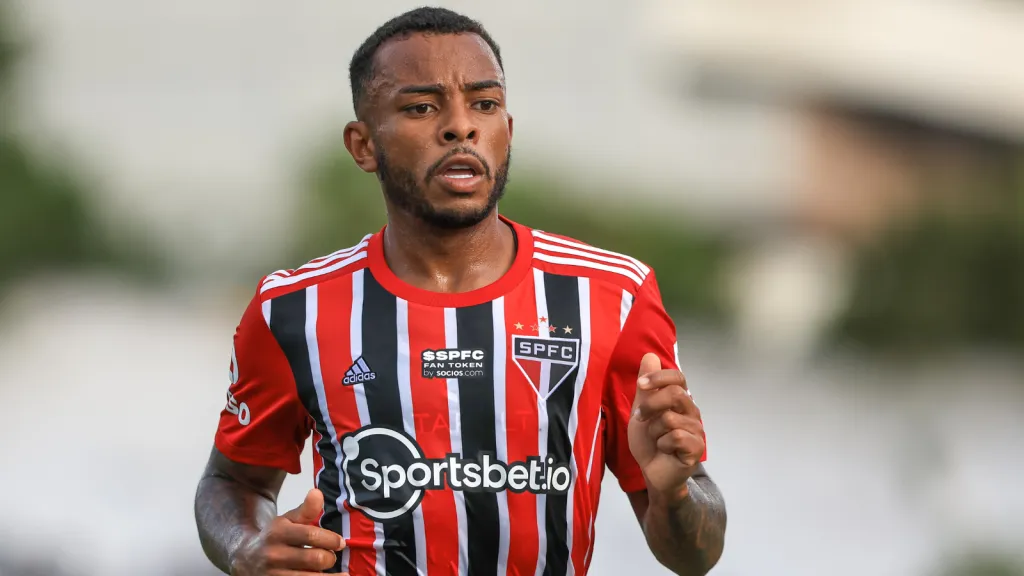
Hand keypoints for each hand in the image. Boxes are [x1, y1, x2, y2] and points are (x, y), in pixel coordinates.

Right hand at [230, 488, 346, 575]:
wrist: (245, 558)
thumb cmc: (274, 537)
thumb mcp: (287, 520)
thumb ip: (306, 509)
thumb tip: (317, 493)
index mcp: (278, 532)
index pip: (311, 535)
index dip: (331, 539)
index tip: (341, 543)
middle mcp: (274, 554)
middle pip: (314, 559)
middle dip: (329, 558)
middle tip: (332, 557)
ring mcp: (274, 574)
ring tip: (340, 575)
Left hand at [627, 353, 704, 501]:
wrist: (651, 471)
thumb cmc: (648, 441)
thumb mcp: (641, 410)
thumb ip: (646, 387)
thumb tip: (650, 355)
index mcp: (679, 400)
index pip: (678, 377)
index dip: (659, 377)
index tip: (641, 385)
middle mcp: (691, 411)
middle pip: (674, 394)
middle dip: (650, 405)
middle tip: (640, 418)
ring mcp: (697, 429)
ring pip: (670, 419)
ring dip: (653, 431)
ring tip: (655, 440)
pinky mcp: (697, 447)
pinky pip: (675, 437)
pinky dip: (662, 444)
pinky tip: (664, 451)